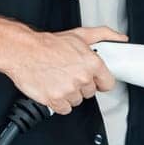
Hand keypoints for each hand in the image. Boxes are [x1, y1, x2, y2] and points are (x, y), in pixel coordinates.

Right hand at [5, 25, 125, 114]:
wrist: (23, 52)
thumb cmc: (48, 44)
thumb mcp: (80, 35)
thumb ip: (104, 35)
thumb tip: (120, 38)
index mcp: (91, 63)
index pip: (108, 83)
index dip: (100, 81)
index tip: (94, 79)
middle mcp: (82, 78)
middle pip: (90, 92)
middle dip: (82, 85)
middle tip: (70, 74)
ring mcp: (68, 90)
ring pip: (77, 101)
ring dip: (70, 94)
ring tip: (59, 80)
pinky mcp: (55, 100)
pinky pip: (64, 109)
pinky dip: (59, 102)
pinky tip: (54, 89)